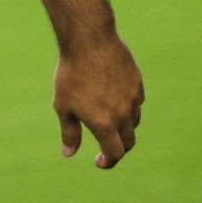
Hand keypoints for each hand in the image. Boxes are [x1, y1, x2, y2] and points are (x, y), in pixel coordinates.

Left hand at [54, 33, 143, 168]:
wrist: (89, 40)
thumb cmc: (71, 74)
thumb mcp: (63, 106)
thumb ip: (69, 132)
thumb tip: (69, 153)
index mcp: (104, 123)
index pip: (115, 153)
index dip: (108, 162)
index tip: (100, 162)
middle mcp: (123, 114)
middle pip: (129, 142)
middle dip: (119, 149)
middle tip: (107, 148)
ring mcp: (133, 97)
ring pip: (135, 121)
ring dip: (124, 128)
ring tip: (109, 122)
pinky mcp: (137, 82)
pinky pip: (137, 102)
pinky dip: (129, 107)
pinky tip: (116, 100)